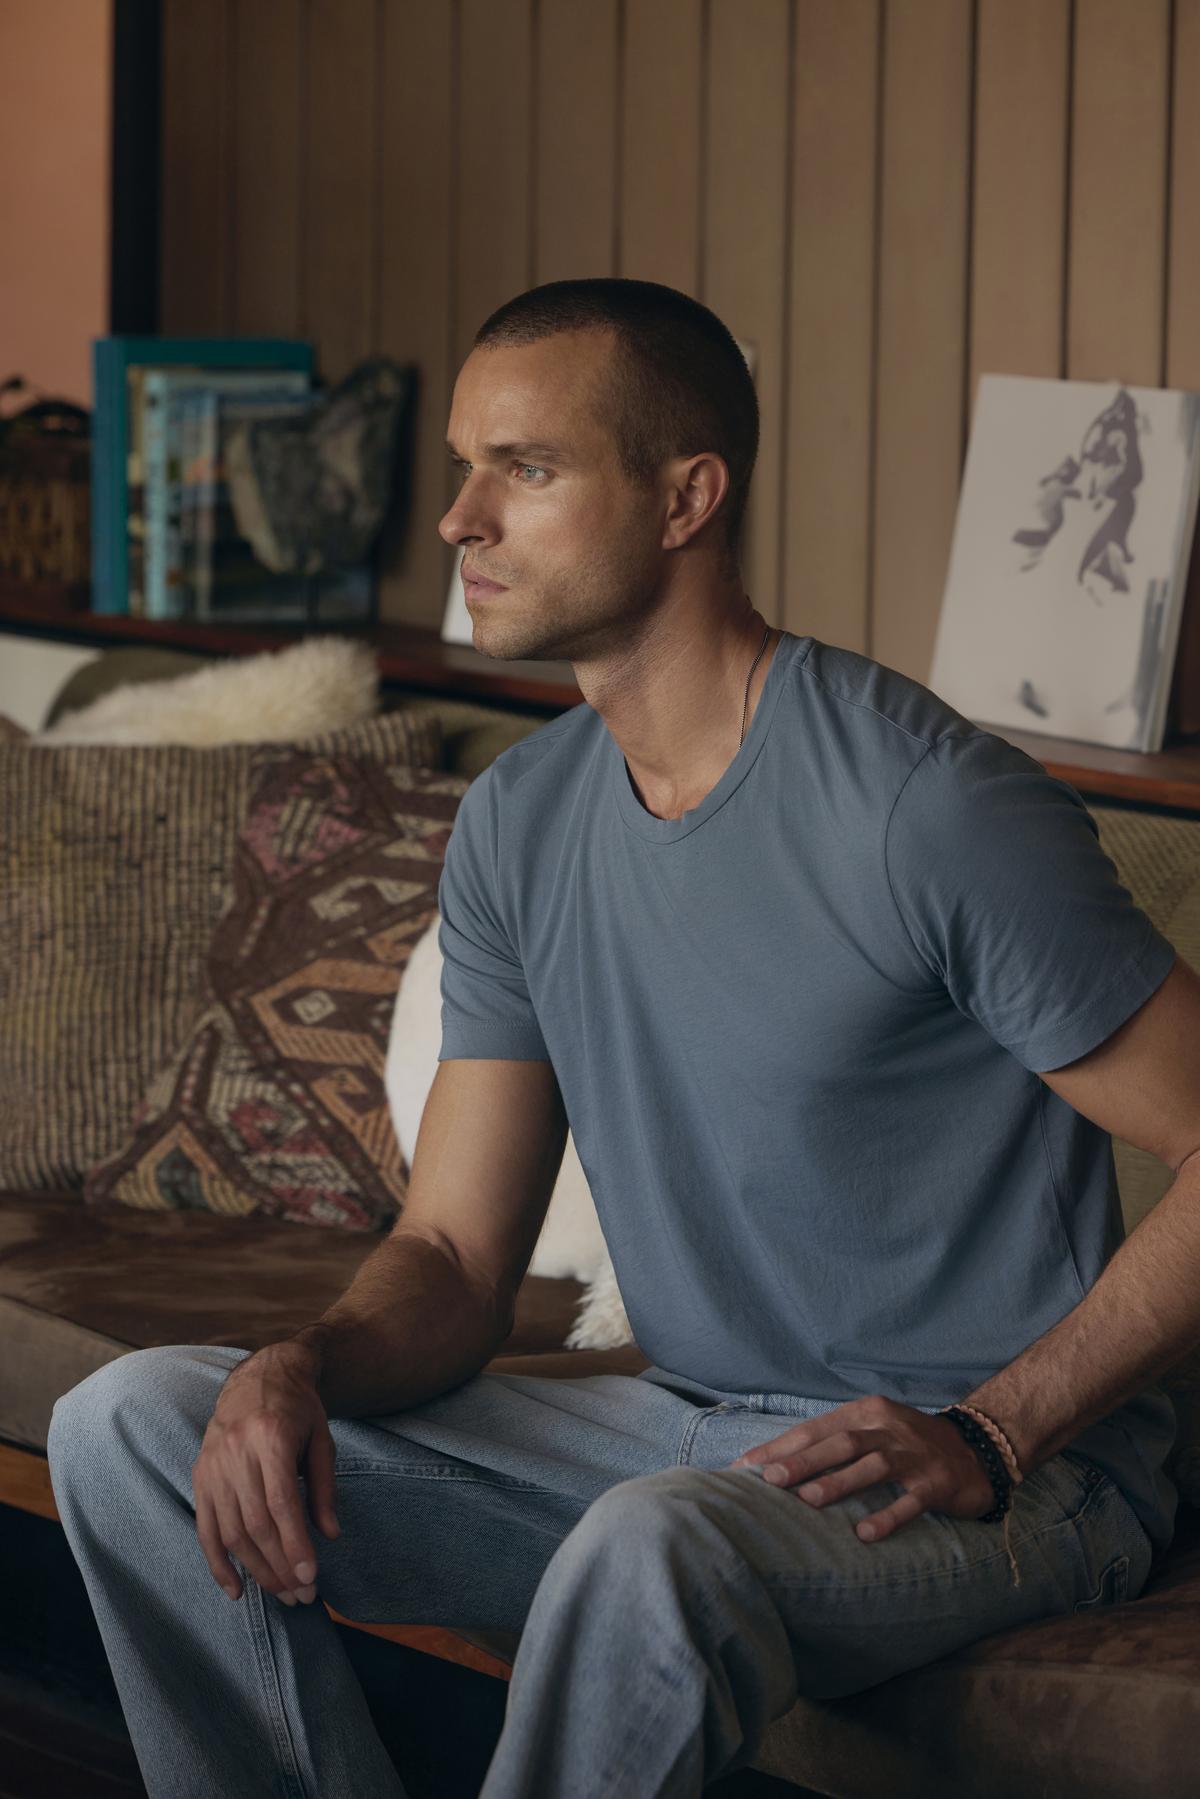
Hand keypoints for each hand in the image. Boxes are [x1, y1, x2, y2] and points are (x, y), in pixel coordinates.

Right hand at [192, 1344, 340, 1604]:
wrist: (259, 1375)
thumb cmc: (298, 1409)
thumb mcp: (322, 1438)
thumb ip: (324, 1487)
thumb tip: (330, 1535)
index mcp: (271, 1437)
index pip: (281, 1503)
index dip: (295, 1544)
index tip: (310, 1577)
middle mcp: (237, 1453)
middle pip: (256, 1524)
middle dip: (280, 1566)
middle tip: (303, 1596)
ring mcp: (213, 1466)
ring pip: (231, 1531)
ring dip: (256, 1570)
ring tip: (282, 1594)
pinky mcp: (200, 1476)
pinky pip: (205, 1528)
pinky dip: (217, 1563)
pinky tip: (236, 1589)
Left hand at [726, 1395, 994, 1542]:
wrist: (976, 1451)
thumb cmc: (909, 1444)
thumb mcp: (873, 1431)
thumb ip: (833, 1443)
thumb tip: (777, 1463)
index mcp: (867, 1412)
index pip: (816, 1428)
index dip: (781, 1447)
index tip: (747, 1466)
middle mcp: (889, 1428)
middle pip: (841, 1443)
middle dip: (802, 1461)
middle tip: (769, 1480)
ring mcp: (915, 1455)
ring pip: (872, 1466)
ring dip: (838, 1483)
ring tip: (807, 1500)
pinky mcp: (937, 1483)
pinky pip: (911, 1501)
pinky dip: (888, 1516)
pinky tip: (865, 1534)